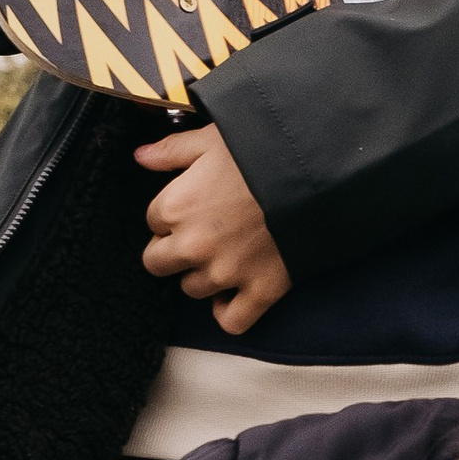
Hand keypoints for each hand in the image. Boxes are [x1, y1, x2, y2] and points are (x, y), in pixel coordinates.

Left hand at [136, 122, 289, 331]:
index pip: (152, 221)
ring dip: (203, 275)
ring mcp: (227, 273)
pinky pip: (231, 321)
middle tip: (200, 233)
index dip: (171, 213)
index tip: (193, 205)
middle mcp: (194, 245)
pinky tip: (233, 295)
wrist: (317, 173)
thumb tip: (141, 157)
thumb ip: (171, 150)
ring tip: (225, 254)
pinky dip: (228, 311)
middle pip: (158, 264)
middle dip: (173, 250)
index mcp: (176, 206)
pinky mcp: (260, 290)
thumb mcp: (212, 139)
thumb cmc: (263, 151)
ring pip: (192, 289)